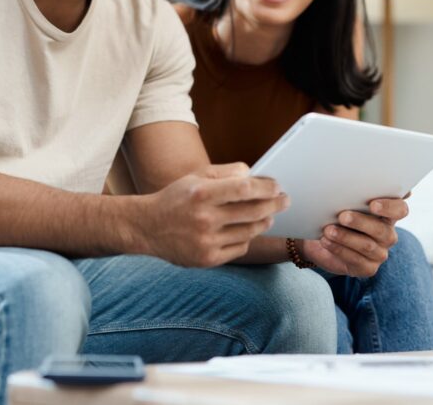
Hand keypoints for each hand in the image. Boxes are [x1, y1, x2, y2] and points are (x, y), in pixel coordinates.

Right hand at [138, 164, 288, 267]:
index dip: (266, 187)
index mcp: (201, 194)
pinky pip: (240, 248)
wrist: (147, 228)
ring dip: (264, 221)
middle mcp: (204, 219)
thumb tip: (254, 175)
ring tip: (269, 214)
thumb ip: (226, 172)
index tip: (277, 186)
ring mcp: (206, 242)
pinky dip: (247, 238)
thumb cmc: (177, 198)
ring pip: (250, 232)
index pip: (244, 189)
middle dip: (274, 205)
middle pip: (253, 212)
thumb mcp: (196, 177)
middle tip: (285, 200)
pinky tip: (247, 230)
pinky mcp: (207, 260)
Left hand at [298, 197, 408, 276]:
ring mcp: (380, 252)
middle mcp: (388, 233)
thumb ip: (354, 191)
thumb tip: (350, 172)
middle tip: (342, 216)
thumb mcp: (343, 200)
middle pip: (382, 229)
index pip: (400, 209)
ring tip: (328, 230)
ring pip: (368, 245)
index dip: (389, 207)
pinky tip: (326, 241)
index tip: (372, 204)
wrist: (319, 236)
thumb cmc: (335, 212)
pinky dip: (339, 249)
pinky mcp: (368, 267)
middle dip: (361, 222)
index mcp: (388, 213)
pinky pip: (356, 260)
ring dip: (346, 237)